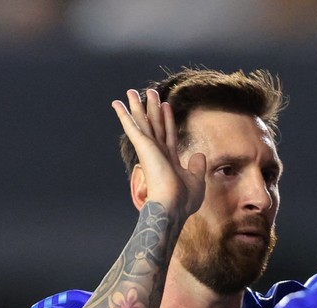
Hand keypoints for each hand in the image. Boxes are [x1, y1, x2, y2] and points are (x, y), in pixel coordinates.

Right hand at [112, 89, 207, 218]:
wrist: (172, 206)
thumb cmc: (184, 201)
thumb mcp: (197, 180)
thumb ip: (197, 166)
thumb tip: (199, 154)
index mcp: (169, 159)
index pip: (168, 134)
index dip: (167, 119)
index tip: (166, 105)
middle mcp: (158, 152)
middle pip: (154, 124)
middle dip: (152, 108)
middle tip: (149, 91)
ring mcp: (149, 149)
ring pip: (143, 121)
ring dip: (138, 106)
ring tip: (132, 91)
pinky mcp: (143, 147)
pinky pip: (132, 126)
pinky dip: (124, 114)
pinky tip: (117, 103)